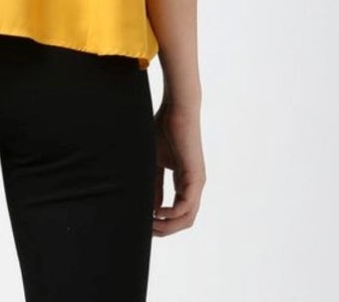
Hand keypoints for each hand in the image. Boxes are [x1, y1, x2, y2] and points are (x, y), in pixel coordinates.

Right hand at [152, 98, 205, 235]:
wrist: (176, 109)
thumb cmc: (163, 129)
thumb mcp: (154, 161)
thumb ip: (154, 184)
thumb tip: (150, 207)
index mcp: (184, 182)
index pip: (176, 212)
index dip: (160, 222)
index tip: (142, 223)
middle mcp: (193, 186)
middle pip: (183, 221)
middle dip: (164, 230)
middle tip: (144, 230)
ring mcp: (196, 183)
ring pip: (186, 218)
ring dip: (167, 226)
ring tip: (149, 224)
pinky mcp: (196, 177)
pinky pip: (187, 206)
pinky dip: (171, 215)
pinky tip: (156, 212)